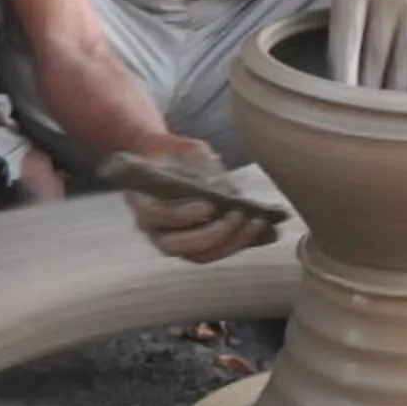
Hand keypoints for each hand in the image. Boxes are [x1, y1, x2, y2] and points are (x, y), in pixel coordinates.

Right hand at [109, 133, 282, 263]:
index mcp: (143, 202)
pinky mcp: (196, 246)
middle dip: (210, 235)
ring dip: (230, 243)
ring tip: (256, 222)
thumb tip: (222, 183)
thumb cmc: (174, 154)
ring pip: (199, 255)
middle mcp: (154, 229)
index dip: (181, 215)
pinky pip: (215, 252)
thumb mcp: (183, 149)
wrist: (167, 162)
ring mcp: (174, 241)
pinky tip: (263, 229)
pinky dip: (239, 243)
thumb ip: (196, 162)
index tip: (208, 205)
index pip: (156, 215)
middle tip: (237, 216)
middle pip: (176, 245)